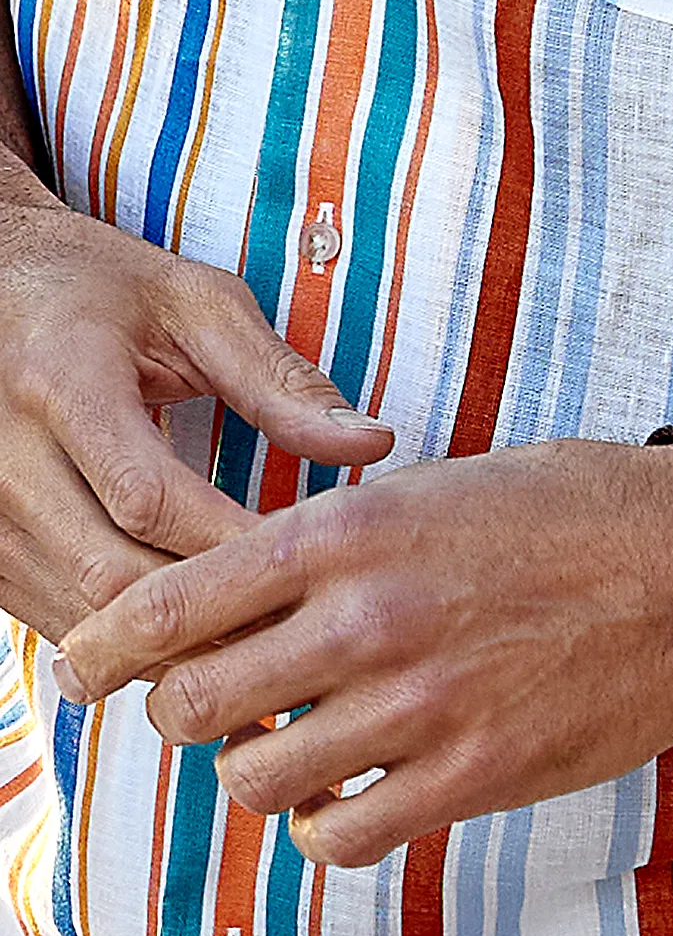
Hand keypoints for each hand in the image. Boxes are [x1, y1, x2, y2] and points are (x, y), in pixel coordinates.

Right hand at [0, 147, 391, 640]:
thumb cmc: (97, 291)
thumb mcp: (194, 307)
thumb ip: (280, 381)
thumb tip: (373, 444)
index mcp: (59, 380)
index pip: (150, 499)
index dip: (236, 545)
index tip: (310, 561)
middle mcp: (1, 454)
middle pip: (114, 574)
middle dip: (213, 610)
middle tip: (298, 620)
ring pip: (85, 616)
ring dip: (177, 643)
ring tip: (260, 641)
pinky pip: (60, 624)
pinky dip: (133, 644)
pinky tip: (198, 637)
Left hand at [53, 440, 672, 866]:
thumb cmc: (573, 512)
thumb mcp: (436, 490)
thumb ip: (334, 546)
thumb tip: (253, 598)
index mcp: (348, 531)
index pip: (172, 602)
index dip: (104, 648)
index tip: (81, 671)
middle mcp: (367, 620)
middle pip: (193, 705)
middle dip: (180, 715)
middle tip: (209, 710)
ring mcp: (420, 707)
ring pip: (257, 780)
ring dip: (258, 770)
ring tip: (293, 749)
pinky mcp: (475, 778)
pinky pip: (341, 837)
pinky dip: (325, 825)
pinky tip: (350, 795)